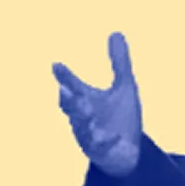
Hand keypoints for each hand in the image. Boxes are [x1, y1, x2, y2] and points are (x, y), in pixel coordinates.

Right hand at [52, 32, 142, 178]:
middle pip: (72, 108)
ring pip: (82, 129)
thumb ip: (119, 62)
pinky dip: (105, 142)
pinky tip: (112, 136)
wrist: (128, 152)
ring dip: (83, 120)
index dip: (64, 77)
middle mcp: (83, 118)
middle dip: (70, 99)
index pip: (72, 86)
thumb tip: (116, 32)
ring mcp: (90, 137)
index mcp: (85, 100)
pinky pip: (101, 149)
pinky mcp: (102, 153)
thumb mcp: (125, 87)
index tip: (56, 65)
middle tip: (67, 90)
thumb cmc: (121, 118)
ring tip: (88, 110)